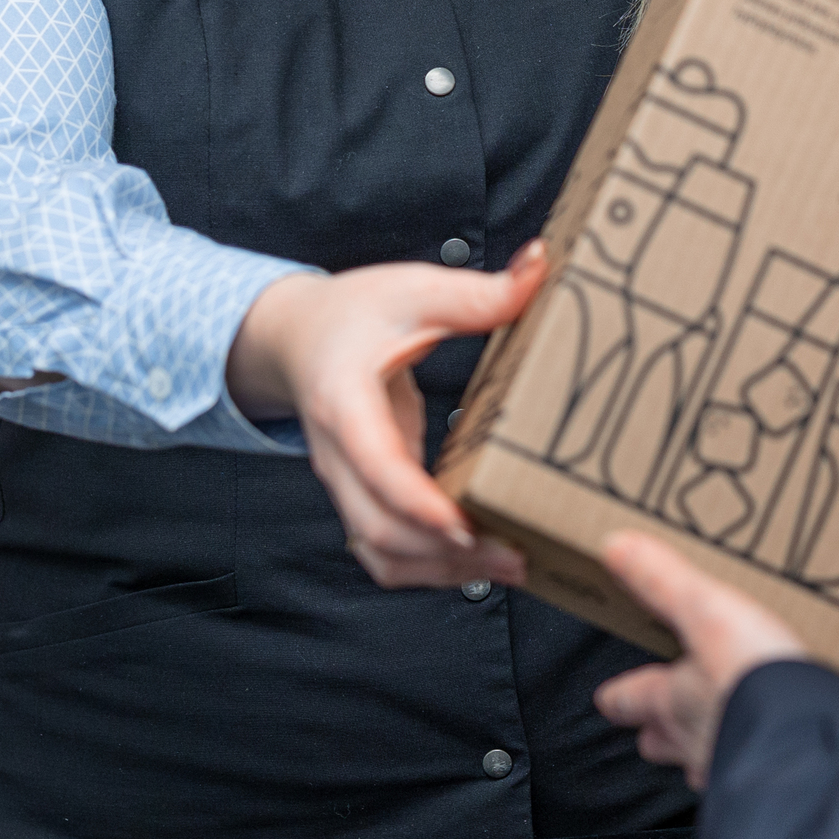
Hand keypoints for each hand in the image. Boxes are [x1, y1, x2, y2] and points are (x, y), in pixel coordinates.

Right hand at [228, 241, 547, 590]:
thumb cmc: (352, 314)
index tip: (462, 524)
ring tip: (509, 565)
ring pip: (381, 554)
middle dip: (444, 555)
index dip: (416, 501)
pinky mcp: (366, 499)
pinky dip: (428, 569)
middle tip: (514, 553)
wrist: (299, 338)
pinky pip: (387, 552)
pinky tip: (478, 562)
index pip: (374, 464)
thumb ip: (476, 293)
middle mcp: (338, 456)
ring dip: (440, 572)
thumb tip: (539, 266)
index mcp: (344, 403)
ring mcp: (348, 485)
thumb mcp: (412, 291)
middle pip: (379, 529)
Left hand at [593, 532, 810, 789]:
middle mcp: (695, 739)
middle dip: (656, 734)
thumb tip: (616, 549)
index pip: (635, 696)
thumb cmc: (751, 676)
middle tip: (652, 731)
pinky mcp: (768, 779)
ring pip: (702, 763)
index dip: (620, 695)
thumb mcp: (706, 611)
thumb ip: (663, 582)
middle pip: (663, 742)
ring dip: (702, 752)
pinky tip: (766, 757)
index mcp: (674, 697)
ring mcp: (730, 765)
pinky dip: (751, 761)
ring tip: (711, 743)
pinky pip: (748, 771)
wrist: (807, 742)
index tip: (607, 697)